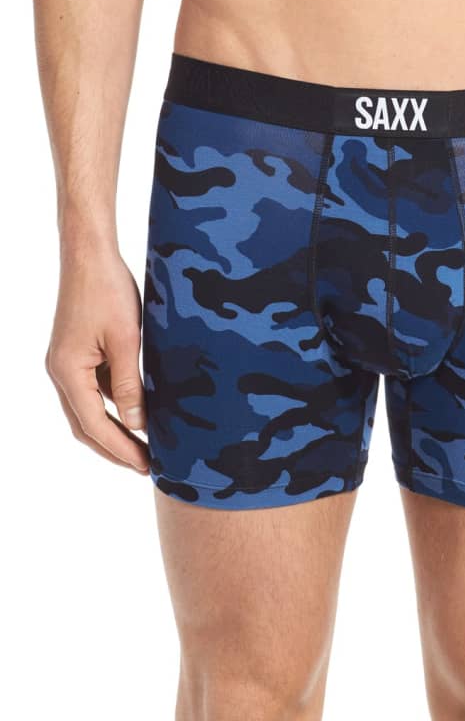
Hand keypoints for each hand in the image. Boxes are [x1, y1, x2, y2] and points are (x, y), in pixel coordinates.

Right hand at [46, 246, 148, 472]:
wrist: (90, 254)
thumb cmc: (108, 290)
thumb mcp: (126, 339)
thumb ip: (131, 383)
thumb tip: (138, 424)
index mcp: (68, 372)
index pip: (94, 425)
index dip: (121, 449)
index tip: (146, 465)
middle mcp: (61, 372)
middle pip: (86, 424)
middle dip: (115, 447)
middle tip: (147, 465)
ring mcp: (67, 363)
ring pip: (89, 408)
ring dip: (115, 428)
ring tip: (146, 444)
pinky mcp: (77, 353)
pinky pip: (95, 388)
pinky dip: (115, 404)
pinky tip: (139, 410)